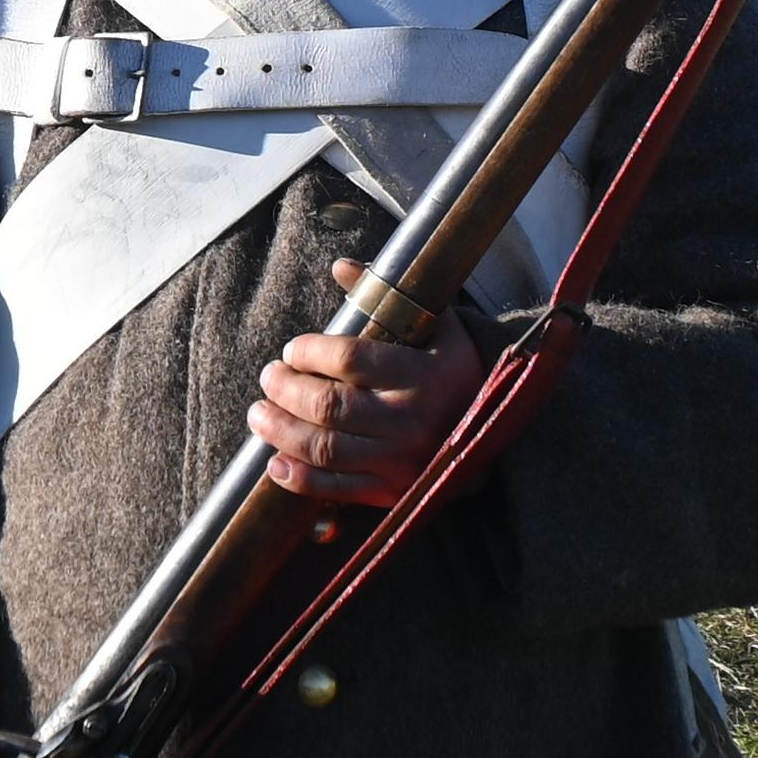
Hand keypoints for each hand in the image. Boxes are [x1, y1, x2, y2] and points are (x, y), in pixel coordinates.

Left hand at [248, 256, 486, 507]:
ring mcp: (401, 460)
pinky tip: (274, 462)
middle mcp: (411, 419)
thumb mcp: (434, 324)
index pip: (351, 359)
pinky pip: (338, 488)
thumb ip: (386, 294)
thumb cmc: (454, 367)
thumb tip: (341, 266)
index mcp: (422, 373)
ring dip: (281, 431)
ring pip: (325, 448)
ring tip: (259, 414)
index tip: (292, 349)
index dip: (310, 352)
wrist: (497, 428)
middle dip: (286, 390)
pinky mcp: (393, 491)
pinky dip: (299, 478)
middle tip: (268, 377)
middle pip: (329, 406)